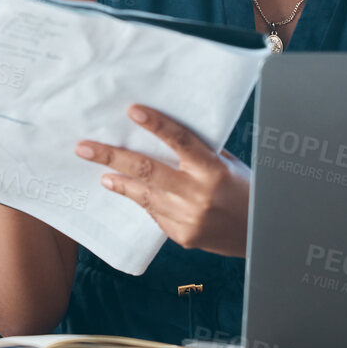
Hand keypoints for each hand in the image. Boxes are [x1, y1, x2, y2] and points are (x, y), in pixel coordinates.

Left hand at [76, 104, 250, 257]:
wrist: (262, 237)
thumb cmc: (247, 191)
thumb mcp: (229, 165)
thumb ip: (200, 151)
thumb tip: (165, 132)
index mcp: (213, 170)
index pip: (180, 141)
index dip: (156, 124)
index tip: (132, 110)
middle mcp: (197, 194)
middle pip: (147, 169)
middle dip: (111, 156)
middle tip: (83, 147)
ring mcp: (187, 218)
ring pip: (143, 194)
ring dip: (119, 180)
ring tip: (100, 170)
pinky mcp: (182, 236)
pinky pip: (154, 212)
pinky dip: (141, 199)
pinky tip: (126, 189)